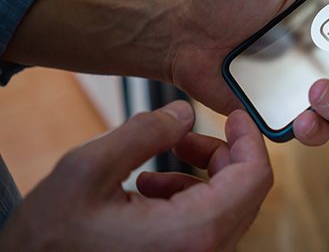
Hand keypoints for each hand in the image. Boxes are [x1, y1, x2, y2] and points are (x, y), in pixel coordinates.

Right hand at [0, 101, 271, 250]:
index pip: (254, 178)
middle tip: (185, 137)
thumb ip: (144, 133)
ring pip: (226, 209)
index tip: (235, 116)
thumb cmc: (49, 240)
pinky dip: (188, 200)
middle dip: (221, 155)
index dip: (250, 138)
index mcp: (191, 232)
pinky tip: (148, 189)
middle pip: (245, 192)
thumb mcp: (87, 169)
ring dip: (202, 177)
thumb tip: (184, 113)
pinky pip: (205, 227)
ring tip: (158, 164)